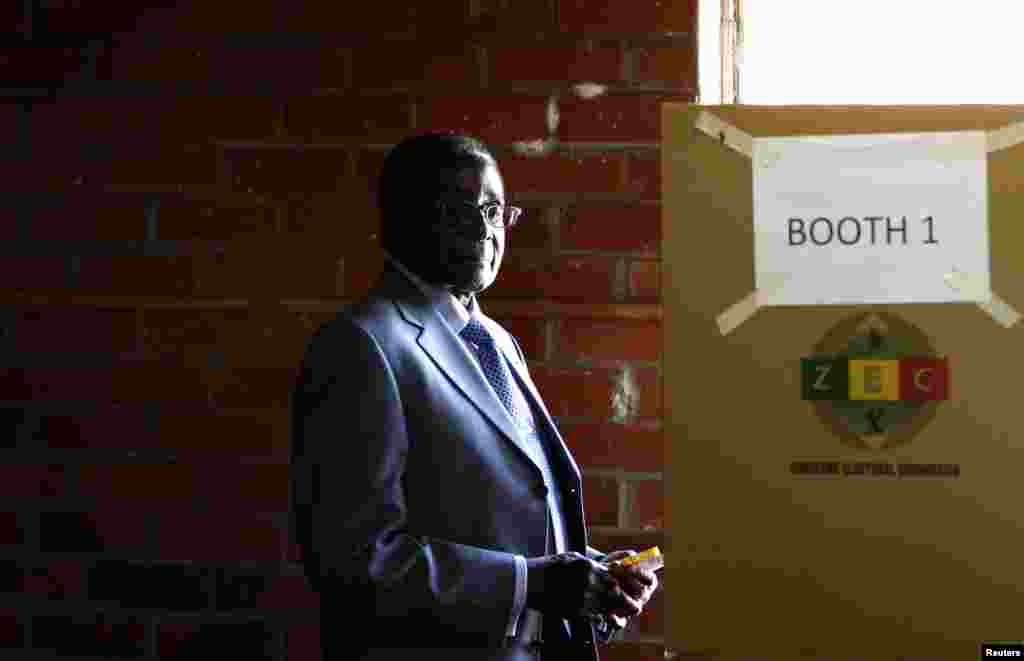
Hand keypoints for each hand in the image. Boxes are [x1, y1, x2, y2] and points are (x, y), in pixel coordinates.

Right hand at [525, 552, 640, 619]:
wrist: (530, 582)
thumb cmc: (550, 567)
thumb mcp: (573, 558)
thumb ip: (591, 564)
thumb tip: (607, 569)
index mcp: (588, 568)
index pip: (614, 577)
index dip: (626, 584)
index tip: (631, 588)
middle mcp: (588, 584)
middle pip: (616, 594)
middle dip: (627, 601)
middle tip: (635, 606)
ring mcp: (582, 599)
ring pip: (608, 607)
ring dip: (618, 611)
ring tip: (624, 613)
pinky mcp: (575, 611)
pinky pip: (595, 616)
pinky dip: (602, 616)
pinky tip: (605, 616)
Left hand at [601, 549, 658, 620]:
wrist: (599, 578)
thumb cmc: (615, 567)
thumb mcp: (621, 557)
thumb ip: (627, 556)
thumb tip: (629, 559)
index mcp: (647, 581)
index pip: (650, 579)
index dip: (639, 572)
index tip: (625, 566)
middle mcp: (643, 596)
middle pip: (641, 592)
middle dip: (626, 581)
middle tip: (611, 572)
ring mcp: (633, 608)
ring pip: (634, 608)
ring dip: (623, 597)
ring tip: (611, 588)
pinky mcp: (620, 618)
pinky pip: (621, 623)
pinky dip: (615, 620)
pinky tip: (608, 614)